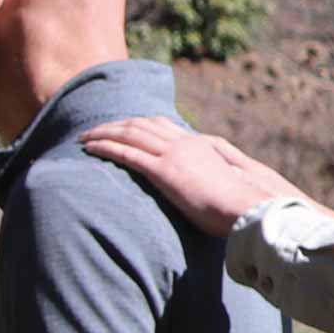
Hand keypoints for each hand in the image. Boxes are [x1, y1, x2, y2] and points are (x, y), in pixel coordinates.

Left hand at [80, 118, 309, 235]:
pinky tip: (90, 148)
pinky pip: (127, 153)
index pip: (164, 127)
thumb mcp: (229, 186)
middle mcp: (185, 143)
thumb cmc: (242, 205)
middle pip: (142, 124)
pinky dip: (106, 147)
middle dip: (116, 124)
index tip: (125, 128)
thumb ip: (215, 178)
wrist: (248, 208)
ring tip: (84, 136)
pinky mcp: (164, 171)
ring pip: (131, 134)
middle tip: (95, 129)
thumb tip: (209, 185)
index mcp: (200, 145)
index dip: (140, 125)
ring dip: (104, 132)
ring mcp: (174, 155)